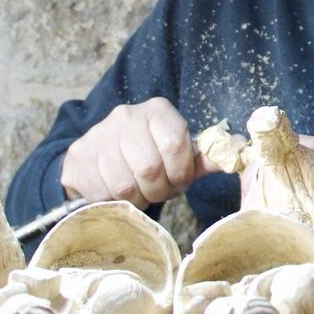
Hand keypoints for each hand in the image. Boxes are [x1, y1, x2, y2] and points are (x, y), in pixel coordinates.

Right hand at [60, 97, 209, 206]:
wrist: (98, 156)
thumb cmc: (148, 156)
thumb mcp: (176, 153)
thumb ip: (203, 159)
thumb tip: (235, 156)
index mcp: (157, 111)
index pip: (176, 145)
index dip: (181, 173)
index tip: (179, 181)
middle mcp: (126, 116)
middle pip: (150, 169)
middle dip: (159, 190)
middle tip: (158, 191)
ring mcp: (99, 135)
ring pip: (125, 185)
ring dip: (136, 198)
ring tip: (139, 192)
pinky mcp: (78, 156)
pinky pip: (102, 193)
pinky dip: (113, 202)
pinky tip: (116, 192)